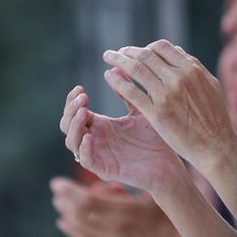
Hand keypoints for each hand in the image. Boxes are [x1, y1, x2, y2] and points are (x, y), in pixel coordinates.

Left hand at [50, 177, 197, 236]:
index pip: (86, 202)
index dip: (69, 191)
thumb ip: (132, 183)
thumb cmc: (169, 217)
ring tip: (60, 204)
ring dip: (66, 215)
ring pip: (80, 230)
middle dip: (64, 201)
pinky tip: (66, 224)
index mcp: (125, 212)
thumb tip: (109, 175)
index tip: (57, 182)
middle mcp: (115, 230)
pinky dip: (73, 231)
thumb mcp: (154, 195)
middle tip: (56, 190)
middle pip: (79, 215)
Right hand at [60, 85, 186, 193]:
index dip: (73, 100)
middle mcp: (95, 139)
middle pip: (67, 124)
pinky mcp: (105, 169)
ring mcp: (98, 154)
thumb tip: (116, 67)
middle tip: (82, 98)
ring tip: (84, 112)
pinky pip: (86, 161)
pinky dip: (84, 148)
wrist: (170, 164)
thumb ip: (128, 92)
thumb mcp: (140, 110)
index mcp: (101, 125)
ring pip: (71, 142)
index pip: (75, 111)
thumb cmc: (156, 138)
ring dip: (74, 126)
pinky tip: (90, 136)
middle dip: (70, 110)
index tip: (80, 88)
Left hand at [101, 41, 236, 175]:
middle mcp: (178, 78)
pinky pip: (131, 91)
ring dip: (118, 60)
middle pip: (146, 55)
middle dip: (128, 51)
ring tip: (109, 58)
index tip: (138, 52)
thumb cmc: (215, 117)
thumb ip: (193, 66)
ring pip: (135, 69)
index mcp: (191, 69)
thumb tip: (176, 51)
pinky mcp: (156, 112)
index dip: (147, 47)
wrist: (215, 146)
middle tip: (117, 53)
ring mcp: (166, 94)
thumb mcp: (210, 84)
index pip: (162, 47)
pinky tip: (109, 77)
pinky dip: (117, 81)